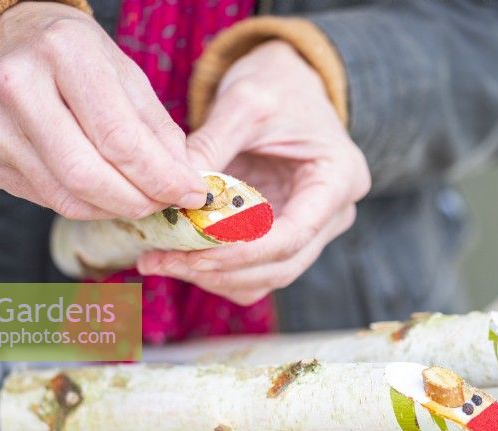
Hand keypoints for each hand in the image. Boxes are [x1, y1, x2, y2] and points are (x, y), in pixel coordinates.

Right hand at [0, 2, 206, 218]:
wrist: (3, 42)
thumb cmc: (74, 56)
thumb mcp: (125, 74)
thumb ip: (158, 129)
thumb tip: (185, 183)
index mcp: (63, 52)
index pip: (119, 138)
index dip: (161, 177)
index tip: (191, 192)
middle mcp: (16, 86)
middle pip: (87, 175)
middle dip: (139, 201)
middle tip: (166, 204)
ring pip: (67, 198)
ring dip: (115, 209)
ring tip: (141, 199)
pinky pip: (49, 200)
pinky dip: (87, 206)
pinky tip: (105, 193)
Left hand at [137, 41, 370, 304]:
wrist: (289, 85)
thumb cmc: (277, 85)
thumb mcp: (245, 102)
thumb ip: (211, 146)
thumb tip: (171, 194)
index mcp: (337, 180)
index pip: (293, 236)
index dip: (241, 252)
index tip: (191, 251)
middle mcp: (333, 215)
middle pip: (280, 267)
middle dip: (218, 270)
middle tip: (160, 261)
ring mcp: (310, 230)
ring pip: (264, 279)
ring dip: (213, 277)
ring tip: (159, 260)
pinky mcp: (283, 235)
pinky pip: (252, 270)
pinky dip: (216, 269)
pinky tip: (178, 254)